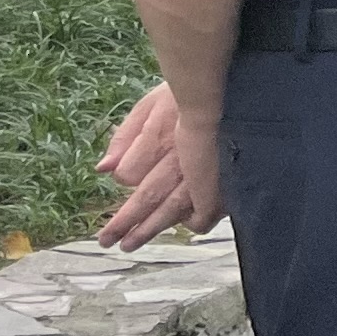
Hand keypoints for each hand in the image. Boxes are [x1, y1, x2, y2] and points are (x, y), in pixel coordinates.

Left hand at [96, 83, 223, 250]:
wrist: (233, 90)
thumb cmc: (190, 92)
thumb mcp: (151, 104)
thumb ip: (125, 136)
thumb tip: (103, 170)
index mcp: (159, 138)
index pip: (129, 173)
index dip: (125, 178)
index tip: (125, 182)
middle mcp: (177, 158)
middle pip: (145, 197)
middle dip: (125, 222)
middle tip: (106, 241)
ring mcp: (201, 172)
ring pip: (171, 208)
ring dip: (150, 228)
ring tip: (130, 244)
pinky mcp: (223, 181)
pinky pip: (207, 210)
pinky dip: (197, 221)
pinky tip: (188, 226)